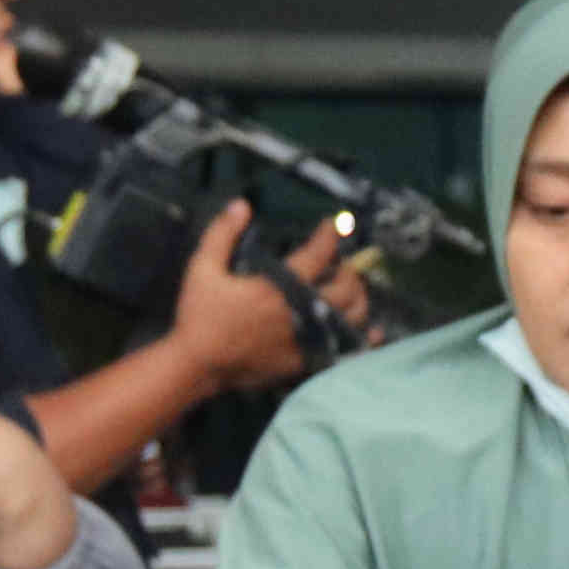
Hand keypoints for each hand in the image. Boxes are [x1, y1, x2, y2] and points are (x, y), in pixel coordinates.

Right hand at [163, 203, 356, 394]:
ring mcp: (307, 339)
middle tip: (343, 265)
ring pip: (352, 318)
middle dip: (350, 271)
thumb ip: (222, 233)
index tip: (334, 225)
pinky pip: (344, 349)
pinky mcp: (306, 361)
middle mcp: (300, 312)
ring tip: (352, 291)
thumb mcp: (203, 267)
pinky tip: (369, 331)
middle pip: (346, 288)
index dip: (330, 235)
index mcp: (280, 287)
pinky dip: (359, 339)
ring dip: (359, 301)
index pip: (318, 254)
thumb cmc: (200, 315)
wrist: (198, 364)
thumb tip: (242, 204)